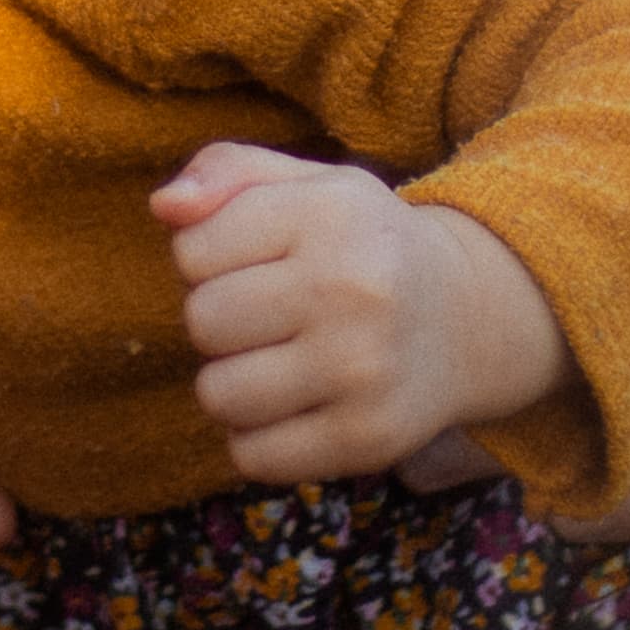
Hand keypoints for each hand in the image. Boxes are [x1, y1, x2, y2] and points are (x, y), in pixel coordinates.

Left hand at [156, 141, 569, 482]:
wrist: (466, 317)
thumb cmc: (361, 243)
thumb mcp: (308, 184)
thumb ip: (226, 173)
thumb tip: (163, 206)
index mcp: (329, 214)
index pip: (192, 250)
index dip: (207, 257)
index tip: (255, 260)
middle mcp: (351, 291)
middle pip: (203, 323)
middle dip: (218, 320)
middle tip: (267, 314)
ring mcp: (363, 372)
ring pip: (219, 395)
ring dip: (231, 382)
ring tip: (276, 359)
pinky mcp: (367, 441)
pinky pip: (253, 457)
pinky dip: (256, 437)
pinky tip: (293, 405)